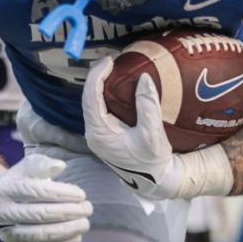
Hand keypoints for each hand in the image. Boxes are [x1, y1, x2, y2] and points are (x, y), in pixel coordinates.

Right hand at [0, 154, 91, 241]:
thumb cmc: (21, 179)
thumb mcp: (29, 165)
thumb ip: (43, 164)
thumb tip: (60, 166)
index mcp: (6, 189)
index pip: (36, 191)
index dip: (62, 193)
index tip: (81, 194)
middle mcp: (2, 212)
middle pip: (39, 214)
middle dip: (68, 212)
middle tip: (88, 208)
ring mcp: (6, 233)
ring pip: (39, 235)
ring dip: (66, 231)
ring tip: (85, 224)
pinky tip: (76, 237)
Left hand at [82, 57, 181, 200]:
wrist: (154, 181)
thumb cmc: (153, 161)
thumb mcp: (153, 134)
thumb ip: (147, 106)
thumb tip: (144, 78)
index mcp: (99, 134)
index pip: (90, 99)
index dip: (97, 76)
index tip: (110, 61)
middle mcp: (93, 134)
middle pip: (88, 98)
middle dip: (97, 76)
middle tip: (112, 60)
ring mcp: (97, 135)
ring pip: (92, 103)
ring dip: (100, 84)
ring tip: (114, 68)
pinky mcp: (104, 134)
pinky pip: (99, 109)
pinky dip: (105, 94)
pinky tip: (116, 85)